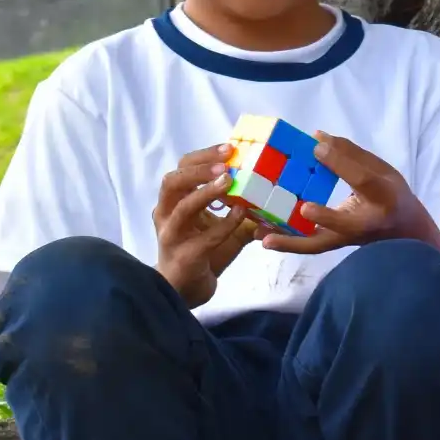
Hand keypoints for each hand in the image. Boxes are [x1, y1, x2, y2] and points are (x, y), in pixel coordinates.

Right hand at [154, 144, 264, 307]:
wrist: (188, 291)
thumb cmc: (204, 253)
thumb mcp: (226, 226)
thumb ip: (242, 209)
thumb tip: (274, 192)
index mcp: (173, 202)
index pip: (181, 169)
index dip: (203, 157)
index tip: (230, 148)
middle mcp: (166, 215)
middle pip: (172, 181)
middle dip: (200, 168)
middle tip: (227, 162)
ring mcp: (172, 236)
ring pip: (181, 208)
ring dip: (205, 191)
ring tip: (228, 181)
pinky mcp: (185, 257)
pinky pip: (204, 238)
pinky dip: (224, 225)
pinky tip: (241, 215)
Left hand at [261, 133, 432, 254]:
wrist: (404, 232)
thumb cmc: (392, 195)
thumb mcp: (382, 170)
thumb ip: (351, 155)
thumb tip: (317, 137)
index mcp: (384, 198)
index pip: (363, 181)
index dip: (341, 164)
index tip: (318, 147)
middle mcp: (367, 223)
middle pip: (345, 225)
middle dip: (326, 218)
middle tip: (305, 209)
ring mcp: (349, 239)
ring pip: (320, 245)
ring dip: (292, 243)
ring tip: (264, 237)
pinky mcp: (334, 245)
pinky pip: (309, 245)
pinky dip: (286, 242)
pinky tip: (264, 236)